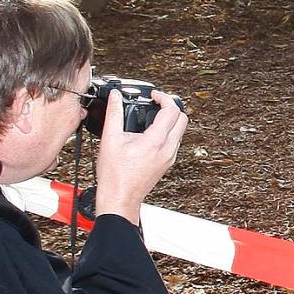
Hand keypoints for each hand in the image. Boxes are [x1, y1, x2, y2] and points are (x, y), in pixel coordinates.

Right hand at [92, 91, 187, 223]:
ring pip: (180, 131)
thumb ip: (114, 113)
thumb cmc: (115, 175)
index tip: (153, 96)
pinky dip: (167, 132)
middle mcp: (168, 148)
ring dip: (170, 120)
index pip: (172, 110)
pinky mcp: (167, 163)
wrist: (120, 198)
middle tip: (156, 104)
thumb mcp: (111, 139)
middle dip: (171, 107)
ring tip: (152, 117)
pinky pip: (175, 142)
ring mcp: (170, 157)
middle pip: (183, 119)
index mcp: (156, 141)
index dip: (164, 97)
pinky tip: (151, 133)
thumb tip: (115, 97)